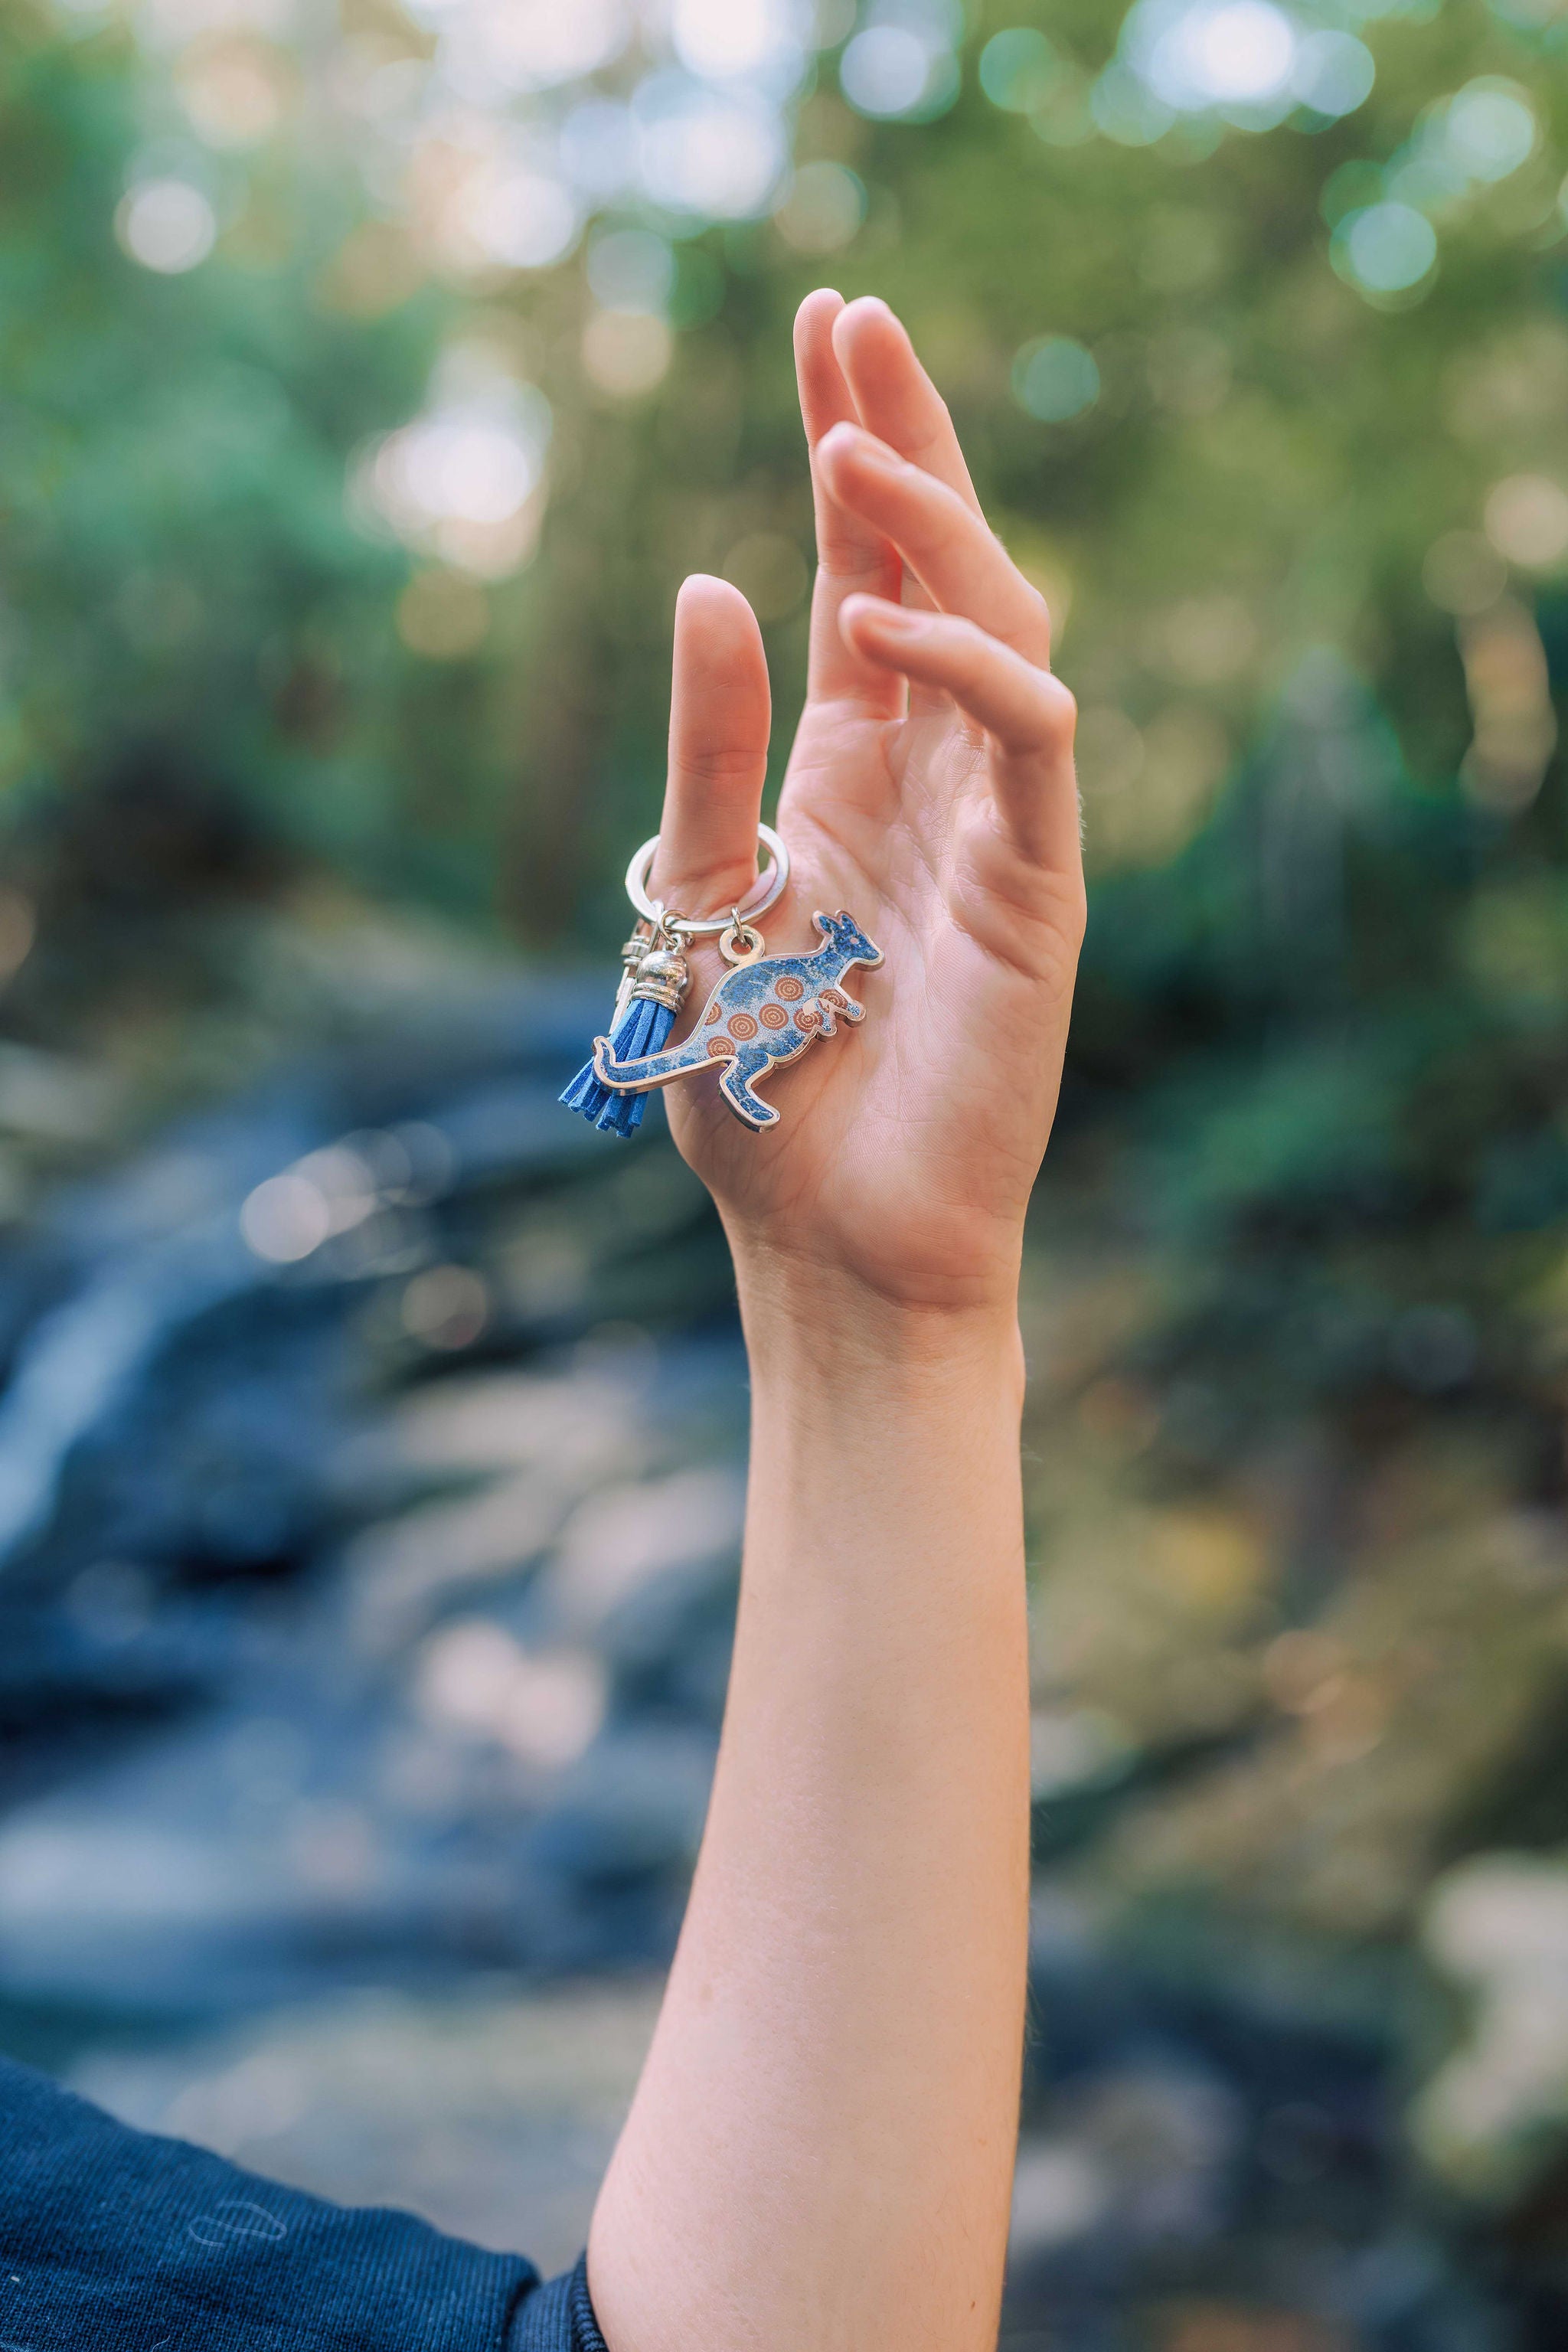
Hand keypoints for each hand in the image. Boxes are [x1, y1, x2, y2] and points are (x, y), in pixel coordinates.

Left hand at [649, 292, 1081, 1320]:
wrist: (832, 1241)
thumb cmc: (758, 1090)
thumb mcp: (696, 896)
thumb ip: (708, 750)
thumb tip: (708, 579)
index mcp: (848, 773)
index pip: (861, 577)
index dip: (852, 450)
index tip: (825, 325)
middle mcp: (929, 778)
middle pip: (939, 566)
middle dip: (902, 440)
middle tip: (854, 318)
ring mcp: (994, 824)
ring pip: (999, 628)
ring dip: (929, 529)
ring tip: (845, 443)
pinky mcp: (1038, 886)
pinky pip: (1030, 741)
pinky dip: (969, 669)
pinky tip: (876, 618)